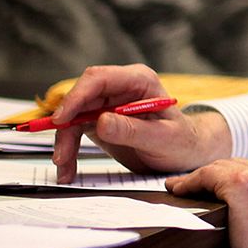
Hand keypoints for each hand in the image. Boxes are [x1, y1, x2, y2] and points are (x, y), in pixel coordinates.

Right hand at [50, 64, 232, 182]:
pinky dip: (70, 149)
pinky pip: (76, 130)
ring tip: (64, 168)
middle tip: (61, 153)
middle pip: (81, 97)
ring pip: (74, 116)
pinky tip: (68, 168)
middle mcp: (121, 87)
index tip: (62, 120)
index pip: (99, 79)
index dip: (76, 97)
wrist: (187, 154)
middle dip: (66, 125)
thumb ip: (133, 130)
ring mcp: (109, 102)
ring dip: (65, 141)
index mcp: (140, 81)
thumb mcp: (163, 139)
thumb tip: (102, 122)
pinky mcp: (100, 120)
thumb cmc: (183, 142)